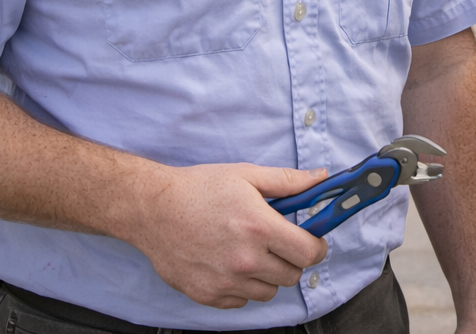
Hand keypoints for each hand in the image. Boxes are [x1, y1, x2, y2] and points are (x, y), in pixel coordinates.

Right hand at [124, 162, 330, 308]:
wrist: (153, 209)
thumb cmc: (199, 189)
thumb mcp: (247, 176)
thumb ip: (289, 181)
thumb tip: (323, 178)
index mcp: (260, 228)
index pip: (309, 253)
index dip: (317, 247)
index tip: (313, 241)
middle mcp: (246, 260)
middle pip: (292, 276)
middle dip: (291, 259)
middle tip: (277, 243)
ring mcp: (226, 281)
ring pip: (269, 291)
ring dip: (267, 275)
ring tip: (250, 252)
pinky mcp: (208, 295)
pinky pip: (242, 300)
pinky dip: (242, 286)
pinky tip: (229, 264)